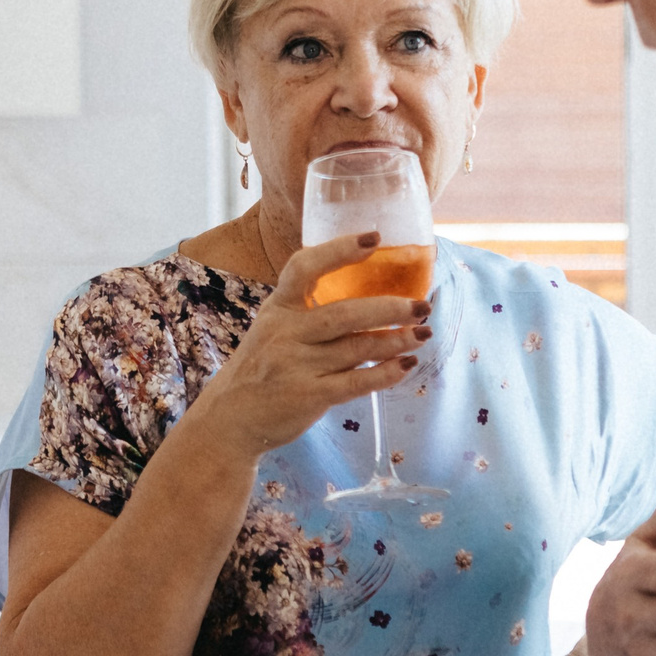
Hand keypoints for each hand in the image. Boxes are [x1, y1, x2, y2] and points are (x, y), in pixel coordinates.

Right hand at [182, 232, 431, 457]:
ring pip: (356, 348)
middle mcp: (285, 333)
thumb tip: (370, 294)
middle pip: (344, 314)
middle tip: (422, 305)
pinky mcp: (308, 397)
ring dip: (396, 341)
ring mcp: (296, 366)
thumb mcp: (273, 327)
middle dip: (389, 308)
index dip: (339, 250)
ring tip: (424, 333)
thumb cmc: (262, 366)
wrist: (231, 417)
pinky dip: (384, 374)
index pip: (304, 267)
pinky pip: (355, 383)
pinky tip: (406, 365)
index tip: (374, 238)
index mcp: (277, 308)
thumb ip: (308, 311)